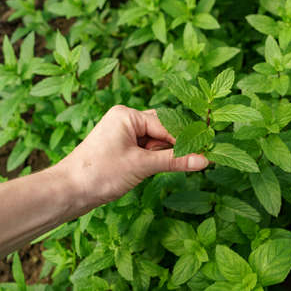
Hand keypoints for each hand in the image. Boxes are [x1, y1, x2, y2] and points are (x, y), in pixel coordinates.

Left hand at [56, 105, 208, 208]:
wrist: (67, 192)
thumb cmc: (99, 173)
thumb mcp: (142, 165)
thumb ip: (175, 160)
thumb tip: (204, 159)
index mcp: (127, 115)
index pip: (166, 124)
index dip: (183, 140)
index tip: (204, 151)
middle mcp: (125, 120)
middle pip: (162, 131)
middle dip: (171, 148)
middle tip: (190, 161)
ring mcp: (122, 135)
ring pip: (154, 142)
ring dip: (161, 156)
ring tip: (153, 170)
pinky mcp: (121, 149)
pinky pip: (145, 151)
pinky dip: (152, 161)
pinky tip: (149, 171)